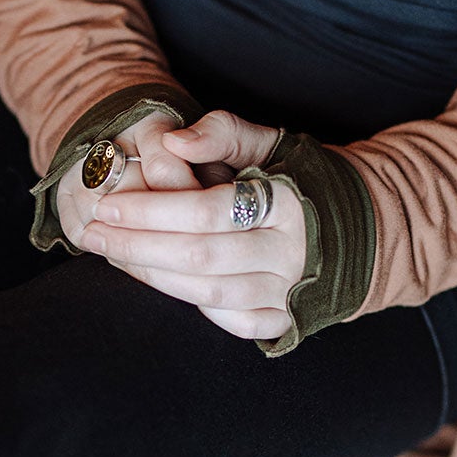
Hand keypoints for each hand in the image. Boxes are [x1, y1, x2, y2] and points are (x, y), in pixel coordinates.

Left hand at [73, 108, 305, 341]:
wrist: (365, 224)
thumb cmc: (299, 176)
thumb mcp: (270, 142)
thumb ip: (222, 134)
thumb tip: (173, 140)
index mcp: (289, 202)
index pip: (206, 210)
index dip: (151, 210)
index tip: (107, 204)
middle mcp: (294, 252)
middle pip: (199, 256)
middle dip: (136, 246)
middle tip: (91, 233)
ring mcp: (293, 291)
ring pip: (208, 292)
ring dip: (151, 275)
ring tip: (111, 254)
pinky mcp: (290, 318)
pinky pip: (234, 322)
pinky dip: (193, 304)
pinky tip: (160, 281)